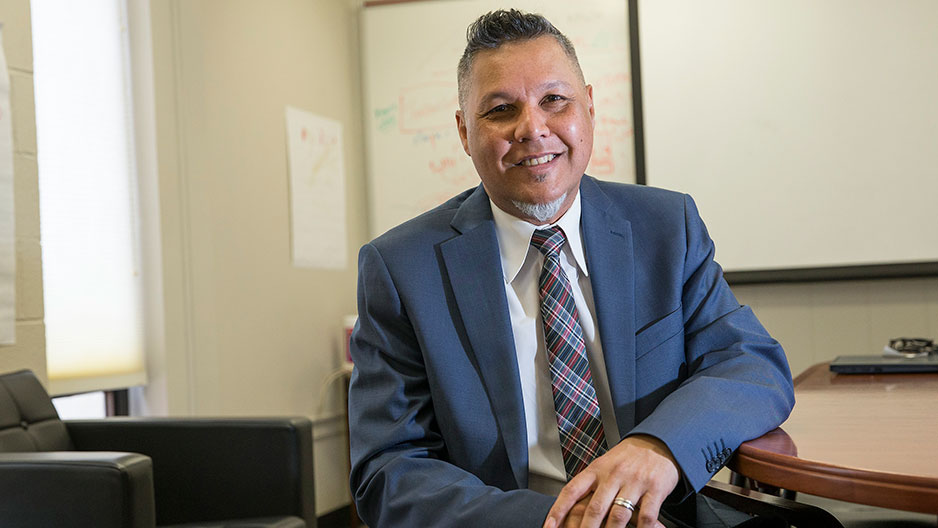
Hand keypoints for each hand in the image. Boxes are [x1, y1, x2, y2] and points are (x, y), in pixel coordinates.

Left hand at [544, 434, 679, 527]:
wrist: (657, 443)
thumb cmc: (626, 459)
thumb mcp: (603, 466)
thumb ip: (588, 486)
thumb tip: (567, 508)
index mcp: (596, 469)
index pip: (571, 491)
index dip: (558, 510)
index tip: (548, 526)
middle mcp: (613, 475)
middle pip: (594, 508)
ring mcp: (634, 482)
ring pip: (618, 514)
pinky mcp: (655, 488)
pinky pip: (646, 515)